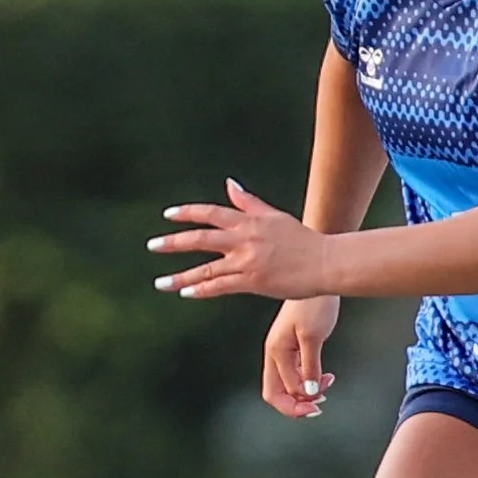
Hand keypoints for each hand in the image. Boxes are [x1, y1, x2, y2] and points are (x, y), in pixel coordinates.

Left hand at [148, 179, 333, 300]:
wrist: (325, 262)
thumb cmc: (303, 240)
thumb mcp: (275, 216)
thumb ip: (249, 202)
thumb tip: (230, 184)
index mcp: (249, 222)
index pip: (211, 213)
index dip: (187, 213)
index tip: (168, 215)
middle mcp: (244, 240)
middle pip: (201, 238)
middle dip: (173, 242)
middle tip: (152, 245)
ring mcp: (247, 261)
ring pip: (206, 268)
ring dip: (181, 276)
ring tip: (160, 283)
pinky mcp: (253, 282)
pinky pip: (220, 286)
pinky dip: (202, 289)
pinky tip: (186, 293)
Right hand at [261, 297, 339, 418]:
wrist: (319, 278)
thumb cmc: (314, 303)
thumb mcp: (313, 337)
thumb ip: (309, 367)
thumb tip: (307, 392)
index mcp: (275, 352)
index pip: (277, 392)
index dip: (294, 406)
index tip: (314, 408)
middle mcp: (275, 354)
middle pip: (278, 392)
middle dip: (297, 404)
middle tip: (319, 405)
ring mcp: (284, 350)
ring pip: (289, 384)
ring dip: (306, 392)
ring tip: (326, 386)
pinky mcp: (295, 346)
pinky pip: (298, 373)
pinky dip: (310, 380)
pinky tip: (325, 377)